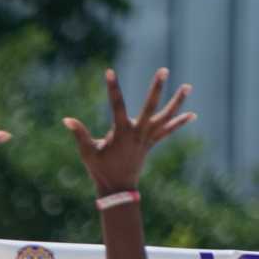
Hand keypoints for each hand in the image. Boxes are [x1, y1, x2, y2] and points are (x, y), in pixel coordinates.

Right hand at [62, 67, 194, 196]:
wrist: (118, 189)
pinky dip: (179, 123)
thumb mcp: (87, 153)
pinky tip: (192, 114)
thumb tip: (66, 120)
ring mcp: (147, 138)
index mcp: (121, 133)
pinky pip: (168, 131)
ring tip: (188, 86)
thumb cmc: (100, 170)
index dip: (113, 89)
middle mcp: (138, 133)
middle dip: (157, 89)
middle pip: (151, 107)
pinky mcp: (151, 143)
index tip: (109, 72)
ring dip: (177, 102)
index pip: (117, 106)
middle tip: (164, 70)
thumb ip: (79, 134)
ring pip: (165, 117)